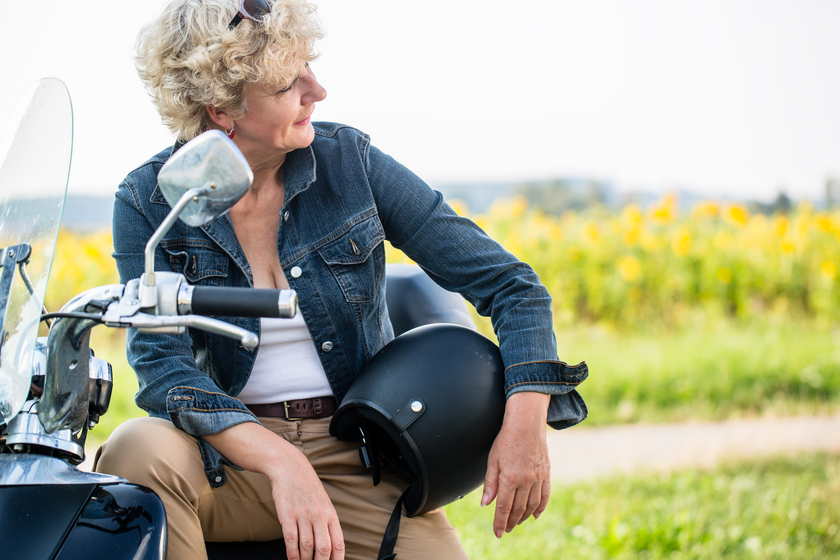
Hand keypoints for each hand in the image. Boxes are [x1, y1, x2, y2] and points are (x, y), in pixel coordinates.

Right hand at [266, 444, 344, 559]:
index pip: (338, 543)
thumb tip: (330, 546)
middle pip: (324, 548)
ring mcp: (303, 515)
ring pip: (307, 546)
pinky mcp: (288, 515)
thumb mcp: (323, 503)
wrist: (290, 468)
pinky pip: (291, 539)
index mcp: (330, 514)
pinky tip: (293, 558)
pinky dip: (292, 553)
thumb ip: (327, 523)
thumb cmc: (307, 487)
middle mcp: (319, 515)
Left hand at [480, 392, 550, 538]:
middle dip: (510, 522)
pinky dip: (540, 508)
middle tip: (504, 529)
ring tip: (516, 523)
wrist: (526, 423)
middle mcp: (525, 480)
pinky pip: (545, 495)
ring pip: (532, 505)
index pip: (503, 507)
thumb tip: (485, 503)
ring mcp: (538, 477)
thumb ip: (490, 483)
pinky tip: (534, 515)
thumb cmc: (506, 440)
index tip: (497, 533)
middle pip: (518, 509)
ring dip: (524, 517)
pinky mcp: (546, 473)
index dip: (499, 522)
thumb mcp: (492, 460)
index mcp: (510, 478)